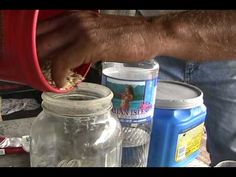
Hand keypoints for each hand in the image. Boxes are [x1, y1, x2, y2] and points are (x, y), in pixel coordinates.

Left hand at [37, 10, 155, 87]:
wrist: (148, 34)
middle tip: (37, 75)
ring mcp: (81, 30)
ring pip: (46, 49)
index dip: (35, 49)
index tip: (36, 65)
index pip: (42, 31)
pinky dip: (58, 75)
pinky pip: (63, 61)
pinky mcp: (90, 44)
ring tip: (47, 81)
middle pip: (39, 39)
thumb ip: (79, 43)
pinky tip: (61, 83)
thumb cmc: (126, 37)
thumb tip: (68, 59)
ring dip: (42, 68)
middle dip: (34, 60)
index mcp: (74, 17)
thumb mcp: (96, 35)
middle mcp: (73, 20)